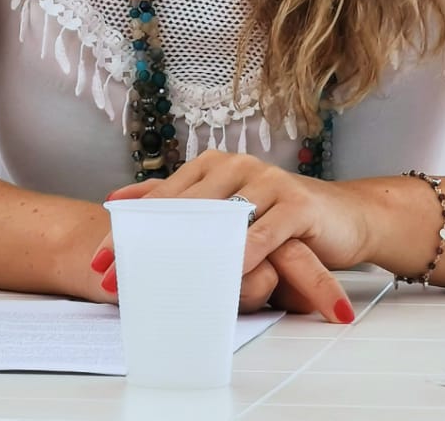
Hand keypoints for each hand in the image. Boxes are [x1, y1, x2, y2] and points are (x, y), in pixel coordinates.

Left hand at [89, 149, 370, 319]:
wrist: (343, 216)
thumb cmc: (277, 216)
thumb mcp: (225, 208)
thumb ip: (178, 201)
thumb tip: (118, 200)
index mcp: (212, 165)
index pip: (162, 197)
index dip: (130, 229)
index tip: (101, 258)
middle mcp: (236, 166)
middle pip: (184, 208)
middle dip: (149, 246)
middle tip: (122, 277)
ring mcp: (268, 181)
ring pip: (221, 218)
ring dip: (192, 253)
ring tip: (166, 280)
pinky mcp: (298, 203)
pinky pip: (266, 231)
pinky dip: (246, 252)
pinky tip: (229, 272)